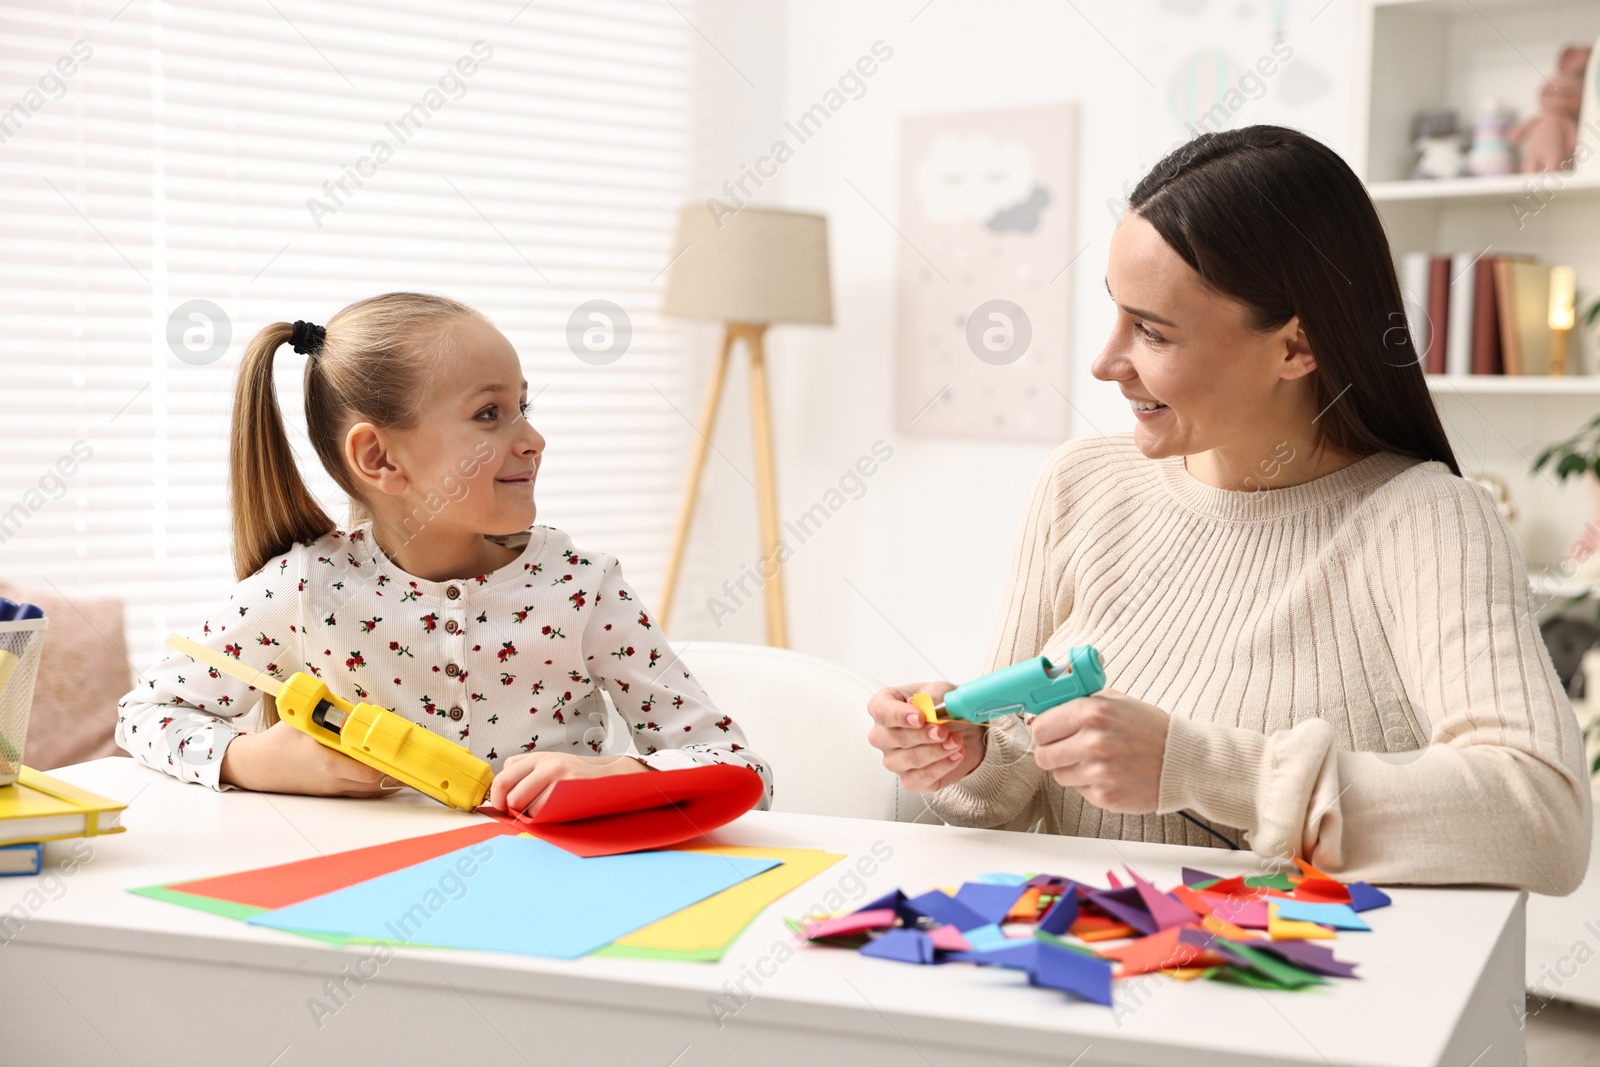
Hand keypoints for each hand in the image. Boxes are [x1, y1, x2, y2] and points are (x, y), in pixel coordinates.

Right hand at [219, 721, 402, 797]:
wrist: (256, 768)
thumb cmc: (279, 743)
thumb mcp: (304, 723)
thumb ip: (331, 717)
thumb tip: (356, 711)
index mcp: (328, 763)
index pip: (368, 772)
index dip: (390, 767)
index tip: (405, 758)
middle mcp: (333, 782)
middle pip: (375, 784)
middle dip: (396, 774)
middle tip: (415, 761)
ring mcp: (332, 791)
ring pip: (370, 791)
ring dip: (389, 781)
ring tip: (407, 766)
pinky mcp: (330, 793)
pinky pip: (359, 792)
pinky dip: (375, 785)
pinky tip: (386, 774)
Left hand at [488, 752, 649, 820]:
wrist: (611, 776)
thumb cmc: (577, 776)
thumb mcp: (550, 765)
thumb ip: (525, 773)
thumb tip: (500, 795)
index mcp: (537, 757)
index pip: (502, 777)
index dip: (497, 797)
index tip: (502, 807)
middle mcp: (546, 764)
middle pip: (510, 793)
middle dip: (510, 809)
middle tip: (518, 815)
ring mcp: (559, 776)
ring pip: (526, 805)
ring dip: (530, 816)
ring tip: (544, 812)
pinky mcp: (569, 790)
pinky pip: (544, 812)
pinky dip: (545, 818)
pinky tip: (556, 813)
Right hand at [866, 682, 985, 792]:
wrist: (964, 731)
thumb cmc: (944, 708)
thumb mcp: (943, 692)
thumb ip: (934, 696)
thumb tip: (926, 705)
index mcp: (884, 707)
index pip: (880, 711)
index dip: (898, 715)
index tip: (921, 717)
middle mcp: (883, 735)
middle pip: (893, 738)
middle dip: (922, 735)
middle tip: (943, 731)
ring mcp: (894, 760)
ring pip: (909, 759)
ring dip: (936, 751)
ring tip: (956, 741)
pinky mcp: (910, 779)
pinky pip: (922, 778)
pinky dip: (943, 766)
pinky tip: (956, 754)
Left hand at [1030, 687, 1169, 812]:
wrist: (1183, 761)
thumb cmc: (1149, 729)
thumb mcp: (1115, 701)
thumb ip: (1079, 701)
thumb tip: (1045, 707)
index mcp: (1092, 712)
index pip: (1040, 727)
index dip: (1043, 731)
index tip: (1048, 733)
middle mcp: (1093, 742)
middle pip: (1042, 755)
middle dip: (1052, 752)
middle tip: (1068, 749)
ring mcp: (1099, 772)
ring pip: (1059, 775)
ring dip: (1072, 769)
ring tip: (1097, 760)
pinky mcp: (1105, 796)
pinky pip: (1079, 791)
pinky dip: (1090, 784)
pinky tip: (1110, 774)